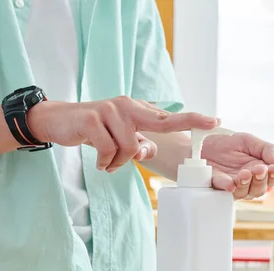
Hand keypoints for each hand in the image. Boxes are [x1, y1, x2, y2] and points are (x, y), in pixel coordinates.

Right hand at [28, 96, 217, 172]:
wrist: (58, 120)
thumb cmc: (95, 131)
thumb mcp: (120, 139)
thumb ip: (139, 145)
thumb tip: (147, 151)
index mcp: (138, 110)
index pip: (169, 117)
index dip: (193, 119)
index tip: (215, 120)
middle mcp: (127, 106)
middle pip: (158, 125)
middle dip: (173, 133)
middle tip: (163, 148)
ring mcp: (110, 110)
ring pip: (130, 147)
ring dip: (118, 162)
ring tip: (107, 161)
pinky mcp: (93, 119)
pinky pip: (109, 150)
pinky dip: (105, 162)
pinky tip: (98, 161)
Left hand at [200, 133, 273, 199]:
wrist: (203, 142)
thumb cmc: (228, 144)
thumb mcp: (249, 141)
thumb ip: (267, 149)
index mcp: (259, 170)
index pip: (272, 178)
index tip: (273, 168)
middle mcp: (248, 182)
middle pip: (260, 189)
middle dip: (261, 180)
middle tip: (260, 169)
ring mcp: (233, 185)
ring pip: (243, 192)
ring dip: (246, 184)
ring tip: (245, 173)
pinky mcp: (216, 184)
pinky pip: (222, 189)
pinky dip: (227, 187)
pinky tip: (231, 184)